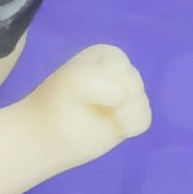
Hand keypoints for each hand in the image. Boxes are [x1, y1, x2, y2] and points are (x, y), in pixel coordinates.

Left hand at [31, 44, 150, 166]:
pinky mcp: (131, 117)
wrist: (47, 138)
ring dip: (122, 114)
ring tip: (102, 117)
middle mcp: (120, 72)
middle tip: (89, 106)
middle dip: (114, 99)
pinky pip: (145, 119)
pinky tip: (115, 128)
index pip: (119, 66)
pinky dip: (130, 127)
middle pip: (135, 83)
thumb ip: (98, 79)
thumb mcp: (71, 81)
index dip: (101, 82)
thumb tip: (121, 98)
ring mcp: (127, 95)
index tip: (80, 91)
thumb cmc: (57, 105)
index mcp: (105, 55)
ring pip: (142, 102)